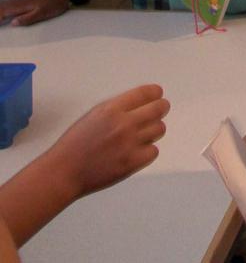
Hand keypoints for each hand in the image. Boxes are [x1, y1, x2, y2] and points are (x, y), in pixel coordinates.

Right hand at [0, 0, 69, 26]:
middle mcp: (17, 4)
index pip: (2, 13)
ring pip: (1, 6)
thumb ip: (28, 18)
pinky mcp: (20, 4)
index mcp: (20, 7)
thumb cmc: (52, 5)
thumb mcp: (42, 14)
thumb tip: (13, 23)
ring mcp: (18, 3)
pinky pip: (5, 6)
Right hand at [44, 85, 168, 199]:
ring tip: (144, 133)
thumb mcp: (95, 113)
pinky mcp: (131, 163)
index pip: (146, 93)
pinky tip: (137, 150)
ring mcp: (129, 144)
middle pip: (159, 109)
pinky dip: (148, 150)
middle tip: (160, 110)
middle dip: (161, 108)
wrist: (65, 171)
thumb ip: (119, 107)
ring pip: (159, 129)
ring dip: (154, 129)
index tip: (158, 94)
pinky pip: (154, 151)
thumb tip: (144, 101)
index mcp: (112, 108)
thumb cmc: (77, 141)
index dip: (155, 93)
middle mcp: (123, 124)